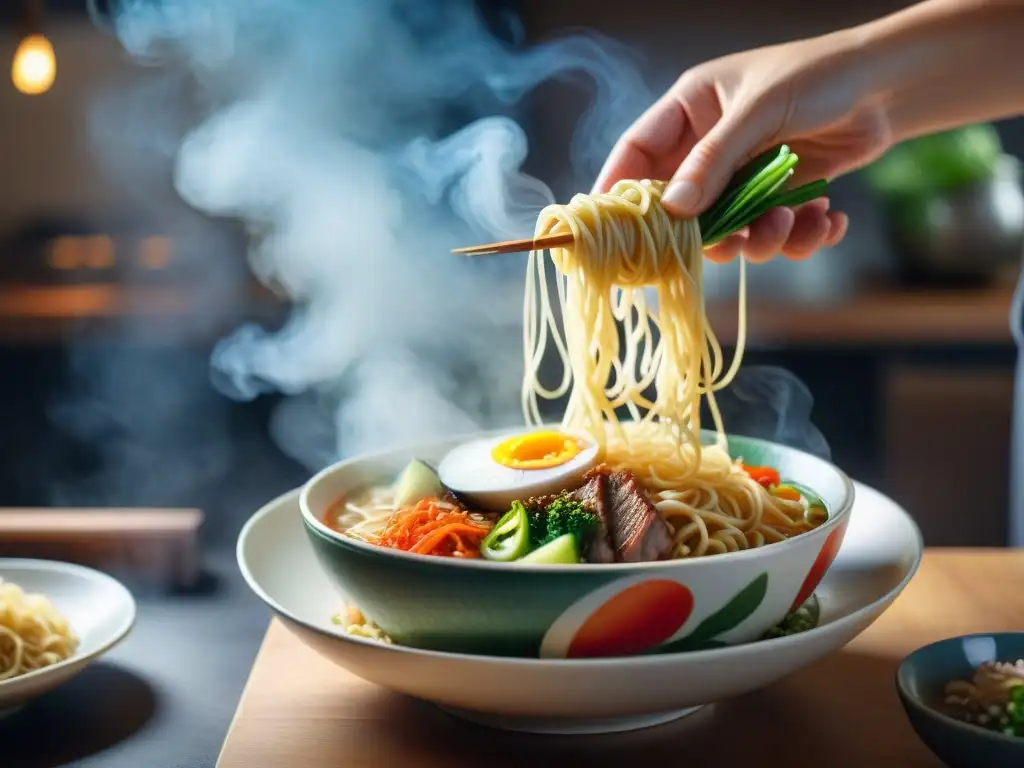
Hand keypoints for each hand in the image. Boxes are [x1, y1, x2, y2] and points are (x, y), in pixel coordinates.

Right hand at [594, 32, 891, 261]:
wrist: (887, 85)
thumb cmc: (819, 76)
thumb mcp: (760, 110)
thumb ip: (714, 160)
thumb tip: (674, 209)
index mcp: (691, 110)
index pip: (637, 152)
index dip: (620, 188)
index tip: (612, 228)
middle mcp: (710, 147)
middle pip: (681, 206)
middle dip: (707, 230)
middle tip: (726, 240)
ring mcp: (744, 175)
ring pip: (729, 229)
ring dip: (761, 237)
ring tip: (791, 220)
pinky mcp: (779, 196)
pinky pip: (773, 234)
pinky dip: (800, 237)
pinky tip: (827, 218)